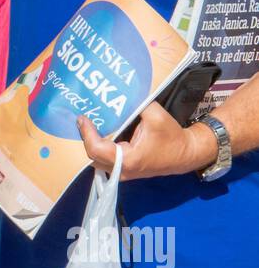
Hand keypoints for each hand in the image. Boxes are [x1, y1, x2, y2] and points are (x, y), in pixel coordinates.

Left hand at [77, 102, 218, 180]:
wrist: (186, 154)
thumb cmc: (171, 136)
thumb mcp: (154, 115)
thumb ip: (134, 105)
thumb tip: (117, 95)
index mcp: (128, 159)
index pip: (97, 149)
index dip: (87, 133)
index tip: (82, 118)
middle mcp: (122, 170)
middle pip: (93, 156)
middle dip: (86, 137)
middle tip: (83, 119)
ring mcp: (123, 173)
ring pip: (97, 160)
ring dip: (91, 143)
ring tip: (89, 124)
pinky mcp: (124, 170)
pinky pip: (105, 160)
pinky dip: (99, 147)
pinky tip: (99, 132)